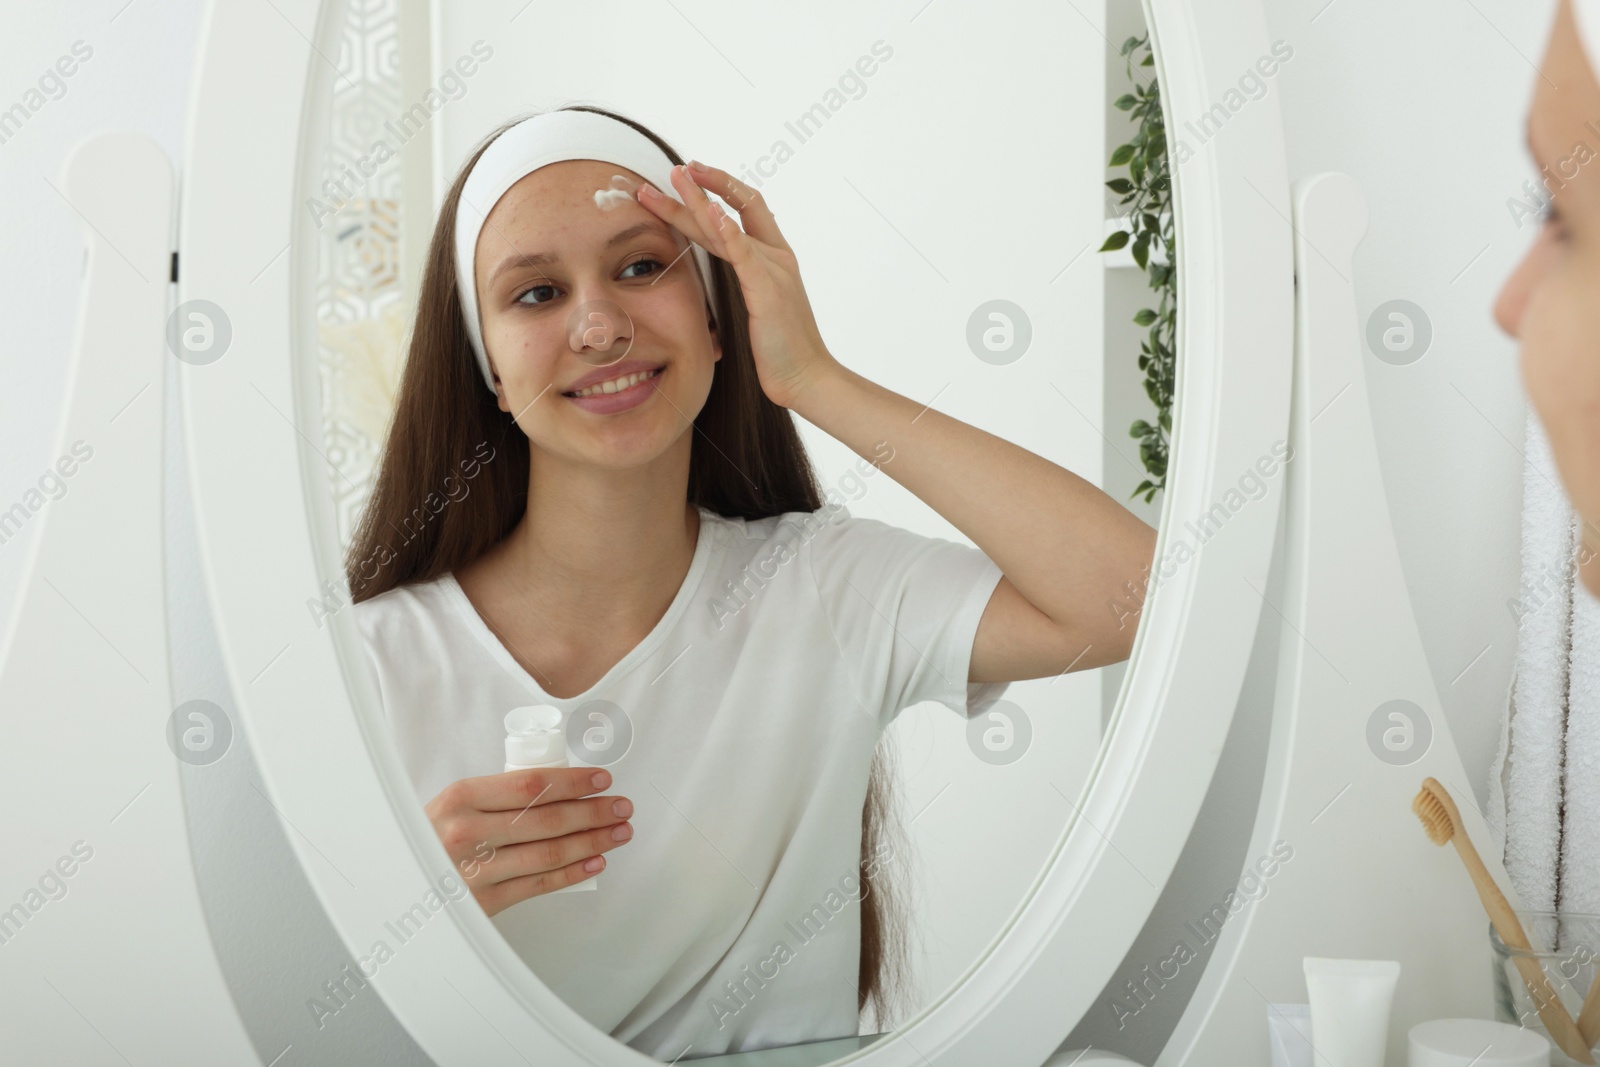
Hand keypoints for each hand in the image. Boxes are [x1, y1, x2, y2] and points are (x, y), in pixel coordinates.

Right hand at [424, 766, 632, 915]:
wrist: (393, 883)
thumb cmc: (430, 837)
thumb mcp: (453, 805)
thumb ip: (495, 796)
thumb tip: (558, 786)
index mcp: (461, 798)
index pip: (531, 785)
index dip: (573, 782)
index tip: (603, 780)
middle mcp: (468, 833)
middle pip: (547, 819)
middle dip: (594, 812)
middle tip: (623, 806)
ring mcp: (476, 871)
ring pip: (549, 852)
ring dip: (593, 841)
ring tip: (619, 832)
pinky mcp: (483, 904)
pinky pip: (538, 885)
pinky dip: (572, 873)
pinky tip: (596, 861)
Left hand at [636, 160, 840, 409]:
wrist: (806, 377)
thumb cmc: (782, 348)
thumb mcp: (760, 306)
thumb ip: (746, 280)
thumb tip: (725, 269)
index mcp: (774, 258)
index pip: (745, 209)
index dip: (717, 189)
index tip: (688, 178)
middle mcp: (775, 257)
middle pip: (732, 210)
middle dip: (699, 188)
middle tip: (673, 170)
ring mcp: (773, 271)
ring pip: (730, 226)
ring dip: (701, 199)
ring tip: (680, 177)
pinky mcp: (767, 291)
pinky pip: (744, 254)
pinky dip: (727, 231)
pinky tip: (711, 212)